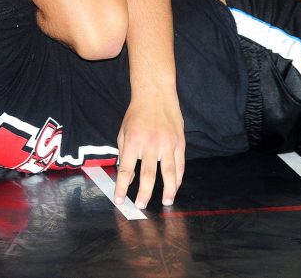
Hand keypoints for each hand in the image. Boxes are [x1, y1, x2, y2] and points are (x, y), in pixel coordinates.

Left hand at [114, 91, 184, 208]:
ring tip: (165, 202)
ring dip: (167, 190)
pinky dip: (178, 178)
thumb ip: (124, 153)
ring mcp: (167, 144)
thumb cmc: (136, 114)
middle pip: (148, 175)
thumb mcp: (123, 131)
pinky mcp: (180, 142)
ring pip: (169, 173)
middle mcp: (150, 144)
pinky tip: (175, 187)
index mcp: (133, 141)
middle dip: (144, 193)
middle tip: (141, 205)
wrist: (155, 95)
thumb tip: (126, 175)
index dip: (121, 187)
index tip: (119, 200)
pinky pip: (180, 165)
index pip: (125, 169)